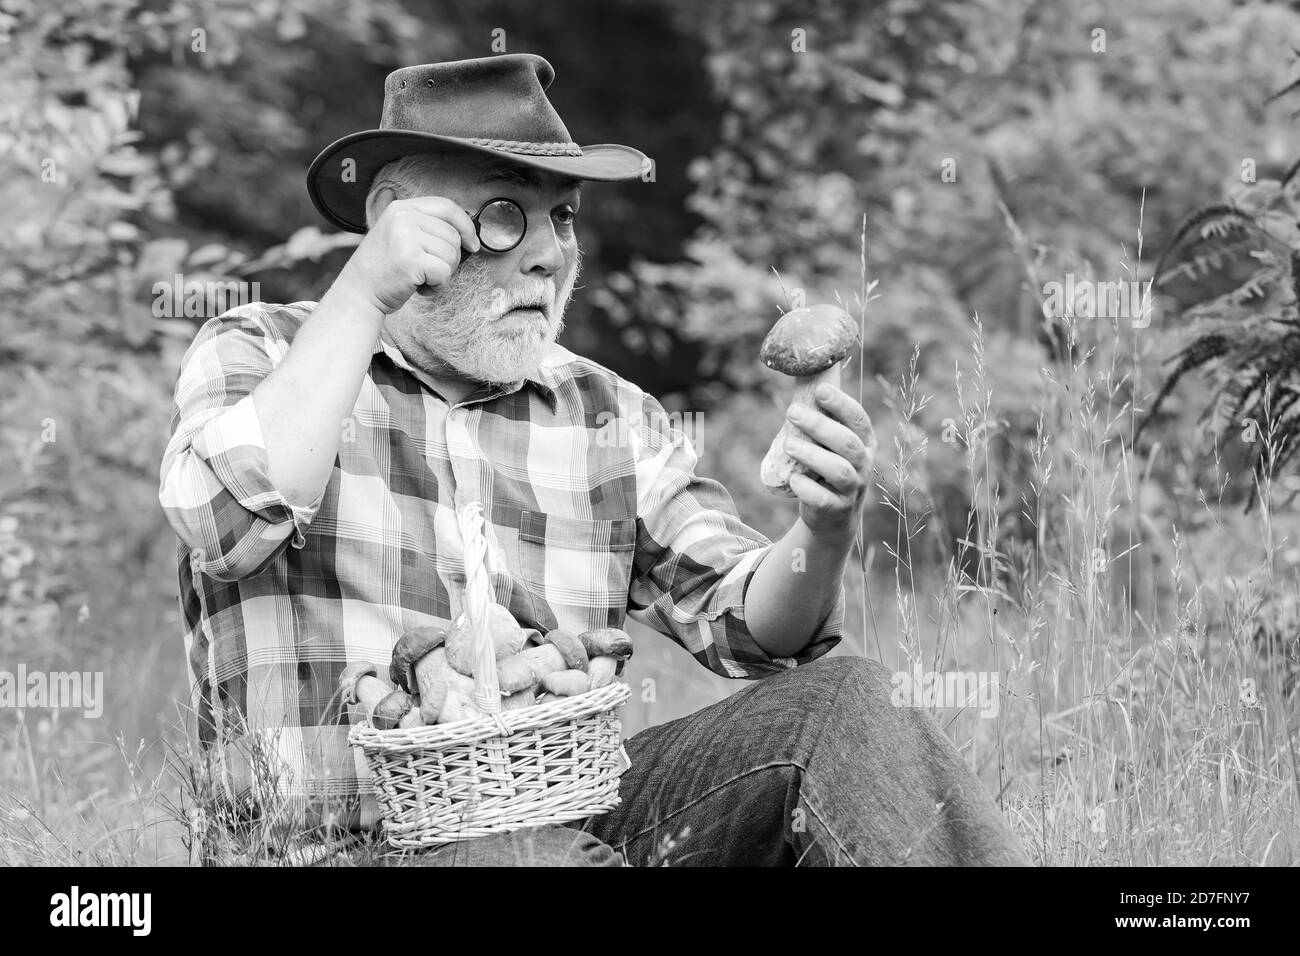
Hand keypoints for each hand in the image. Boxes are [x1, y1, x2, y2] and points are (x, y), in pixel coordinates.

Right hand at [337, 196, 481, 314]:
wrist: (359, 292)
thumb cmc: (384, 269)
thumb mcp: (399, 235)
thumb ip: (425, 226)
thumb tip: (466, 229)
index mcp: (402, 208)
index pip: (447, 206)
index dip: (466, 225)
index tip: (472, 243)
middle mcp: (403, 218)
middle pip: (453, 235)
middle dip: (450, 259)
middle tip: (428, 270)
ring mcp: (406, 237)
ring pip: (452, 255)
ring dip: (443, 274)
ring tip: (420, 277)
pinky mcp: (411, 260)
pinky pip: (445, 272)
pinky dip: (438, 285)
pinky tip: (420, 286)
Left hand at [781, 383, 875, 538]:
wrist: (832, 518)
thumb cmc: (826, 470)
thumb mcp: (830, 446)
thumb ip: (822, 423)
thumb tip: (800, 385)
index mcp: (865, 442)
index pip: (858, 419)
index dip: (841, 403)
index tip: (820, 390)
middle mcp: (864, 464)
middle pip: (848, 442)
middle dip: (820, 425)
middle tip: (792, 412)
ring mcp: (852, 489)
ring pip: (839, 470)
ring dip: (812, 455)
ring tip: (788, 445)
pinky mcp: (836, 509)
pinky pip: (822, 498)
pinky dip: (806, 488)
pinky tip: (793, 479)